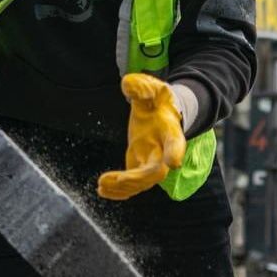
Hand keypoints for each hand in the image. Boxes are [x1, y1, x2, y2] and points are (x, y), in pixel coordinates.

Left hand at [97, 74, 186, 200]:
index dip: (175, 152)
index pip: (176, 143)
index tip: (174, 163)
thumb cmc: (157, 101)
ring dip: (123, 188)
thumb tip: (129, 84)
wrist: (160, 113)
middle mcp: (163, 152)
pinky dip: (118, 192)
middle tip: (119, 179)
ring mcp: (151, 162)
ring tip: (101, 185)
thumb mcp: (151, 89)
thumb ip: (141, 86)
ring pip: (142, 183)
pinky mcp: (139, 167)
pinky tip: (102, 191)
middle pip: (157, 172)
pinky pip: (131, 186)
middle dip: (138, 178)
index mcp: (170, 131)